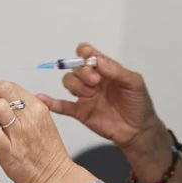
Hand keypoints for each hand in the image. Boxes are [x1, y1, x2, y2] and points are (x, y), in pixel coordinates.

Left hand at [0, 79, 73, 182]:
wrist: (55, 177)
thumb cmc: (48, 153)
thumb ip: (28, 108)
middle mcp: (29, 117)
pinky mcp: (8, 150)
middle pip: (3, 89)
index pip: (12, 85)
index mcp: (38, 108)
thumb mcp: (44, 122)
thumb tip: (9, 97)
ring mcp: (19, 133)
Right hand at [38, 43, 163, 152]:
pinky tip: (42, 99)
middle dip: (83, 72)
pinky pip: (62, 106)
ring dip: (76, 85)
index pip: (87, 54)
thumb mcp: (134, 83)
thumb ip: (116, 71)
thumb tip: (98, 60)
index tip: (87, 55)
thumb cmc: (139, 104)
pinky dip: (51, 102)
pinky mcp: (81, 112)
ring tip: (91, 94)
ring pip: (69, 82)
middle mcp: (92, 80)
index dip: (84, 52)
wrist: (139, 130)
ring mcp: (85, 96)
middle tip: (96, 81)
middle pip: (75, 68)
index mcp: (105, 69)